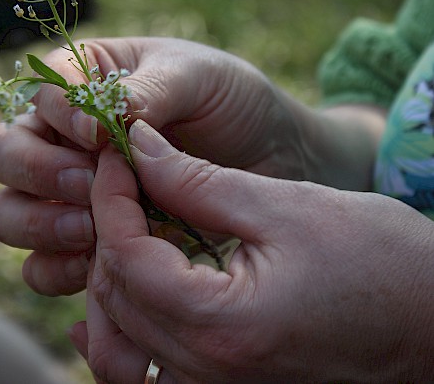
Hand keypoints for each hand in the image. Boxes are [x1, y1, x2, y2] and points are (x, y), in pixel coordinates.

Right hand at [0, 37, 383, 295]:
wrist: (270, 160)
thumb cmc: (230, 103)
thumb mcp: (199, 78)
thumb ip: (150, 90)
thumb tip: (110, 114)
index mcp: (81, 84)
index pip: (38, 94)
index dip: (58, 116)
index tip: (100, 137)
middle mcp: (60, 140)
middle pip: (3, 156)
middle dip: (39, 173)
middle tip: (89, 187)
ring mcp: (65, 197)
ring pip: (6, 214)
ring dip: (38, 224)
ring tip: (91, 228)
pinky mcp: (83, 246)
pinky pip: (38, 267)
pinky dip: (56, 269)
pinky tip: (96, 264)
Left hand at [73, 120, 433, 382]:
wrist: (432, 321)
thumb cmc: (378, 261)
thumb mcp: (283, 206)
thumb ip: (196, 180)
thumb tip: (139, 146)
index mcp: (221, 324)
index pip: (124, 257)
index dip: (109, 197)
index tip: (117, 156)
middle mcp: (207, 372)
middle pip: (113, 298)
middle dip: (106, 231)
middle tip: (123, 184)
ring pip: (116, 345)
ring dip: (109, 284)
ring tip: (124, 233)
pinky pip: (143, 374)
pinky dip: (123, 335)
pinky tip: (123, 296)